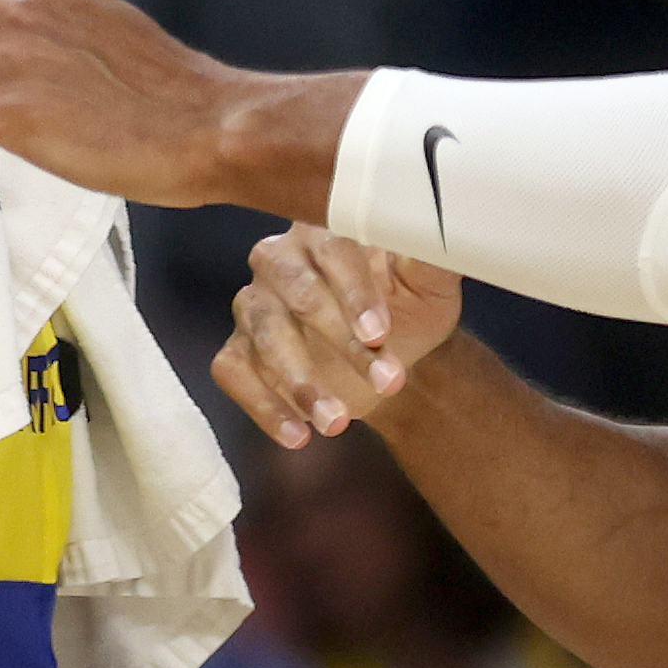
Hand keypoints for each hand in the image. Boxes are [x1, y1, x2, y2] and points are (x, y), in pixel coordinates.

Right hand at [216, 226, 462, 448]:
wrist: (392, 361)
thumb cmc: (409, 312)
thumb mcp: (430, 288)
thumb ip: (431, 259)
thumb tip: (433, 233)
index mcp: (327, 233)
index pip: (334, 250)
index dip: (355, 293)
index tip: (379, 334)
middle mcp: (281, 259)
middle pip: (298, 292)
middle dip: (340, 340)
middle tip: (384, 382)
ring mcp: (253, 304)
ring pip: (266, 335)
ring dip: (303, 383)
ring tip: (339, 422)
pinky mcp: (238, 348)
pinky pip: (235, 372)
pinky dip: (265, 406)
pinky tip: (299, 435)